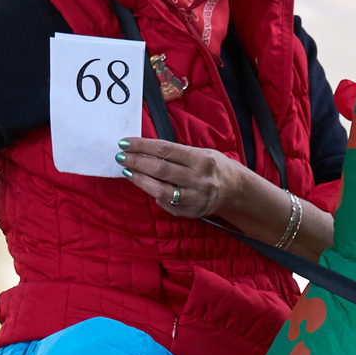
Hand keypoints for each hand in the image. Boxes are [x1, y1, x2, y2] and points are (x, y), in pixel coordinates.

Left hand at [114, 136, 242, 219]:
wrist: (235, 189)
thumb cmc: (213, 166)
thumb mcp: (201, 152)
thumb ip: (176, 153)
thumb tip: (144, 150)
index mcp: (202, 160)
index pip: (165, 150)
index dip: (142, 146)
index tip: (126, 142)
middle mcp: (199, 179)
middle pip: (160, 170)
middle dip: (137, 162)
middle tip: (121, 156)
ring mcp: (195, 198)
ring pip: (160, 190)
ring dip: (140, 180)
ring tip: (127, 170)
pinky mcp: (191, 212)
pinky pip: (166, 203)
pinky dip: (152, 193)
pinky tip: (143, 184)